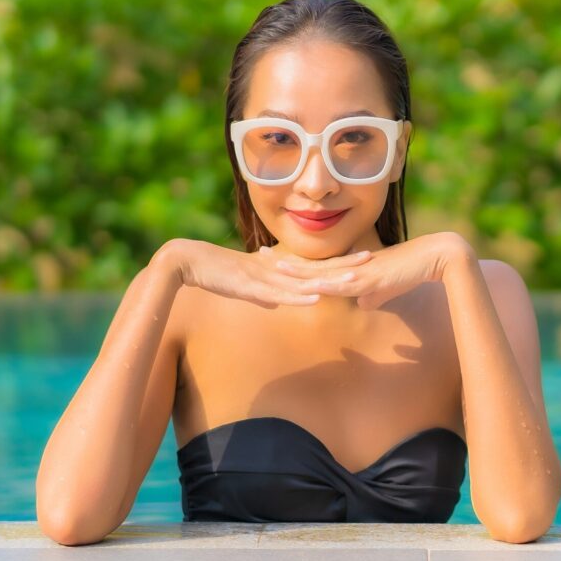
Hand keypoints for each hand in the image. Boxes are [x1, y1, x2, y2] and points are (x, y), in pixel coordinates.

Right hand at [152, 238, 372, 308]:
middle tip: (372, 258)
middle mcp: (276, 269)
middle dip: (344, 264)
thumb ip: (264, 292)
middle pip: (317, 267)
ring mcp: (266, 277)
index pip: (314, 265)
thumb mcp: (246, 285)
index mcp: (277, 268)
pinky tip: (315, 298)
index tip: (361, 258)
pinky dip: (298, 296)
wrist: (189, 262)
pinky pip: (279, 292)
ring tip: (353, 279)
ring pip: (303, 280)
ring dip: (328, 280)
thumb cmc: (217, 273)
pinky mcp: (252, 285)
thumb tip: (276, 302)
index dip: (338, 262)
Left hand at [266, 232, 473, 309]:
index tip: (270, 261)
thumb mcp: (386, 288)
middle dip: (284, 263)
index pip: (314, 267)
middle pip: (309, 265)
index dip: (293, 266)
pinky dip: (325, 286)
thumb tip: (362, 303)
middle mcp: (348, 267)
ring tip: (272, 268)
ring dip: (297, 272)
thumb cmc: (410, 273)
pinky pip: (343, 284)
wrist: (431, 259)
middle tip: (257, 254)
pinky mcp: (369, 279)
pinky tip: (308, 287)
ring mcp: (357, 271)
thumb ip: (372, 294)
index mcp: (349, 268)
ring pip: (320, 273)